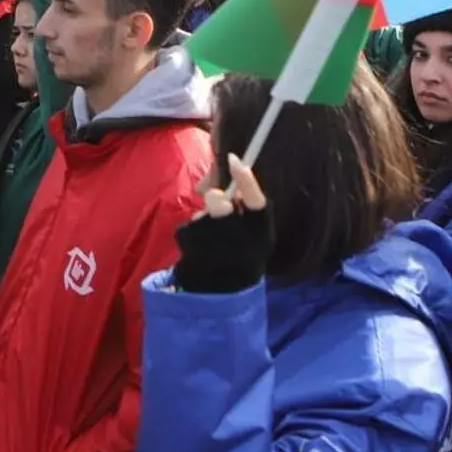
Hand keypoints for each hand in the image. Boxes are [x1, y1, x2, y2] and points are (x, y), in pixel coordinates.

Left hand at [174, 155, 272, 293]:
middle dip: (216, 200)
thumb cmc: (236, 251)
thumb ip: (240, 203)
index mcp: (262, 234)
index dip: (247, 180)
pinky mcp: (195, 257)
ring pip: (202, 217)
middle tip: (215, 200)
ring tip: (209, 236)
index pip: (259, 202)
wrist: (221, 292)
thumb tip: (219, 173)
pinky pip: (189, 229)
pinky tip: (199, 247)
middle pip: (223, 207)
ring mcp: (219, 253)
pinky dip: (190, 233)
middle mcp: (245, 245)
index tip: (234, 159)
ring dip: (202, 219)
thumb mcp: (247, 230)